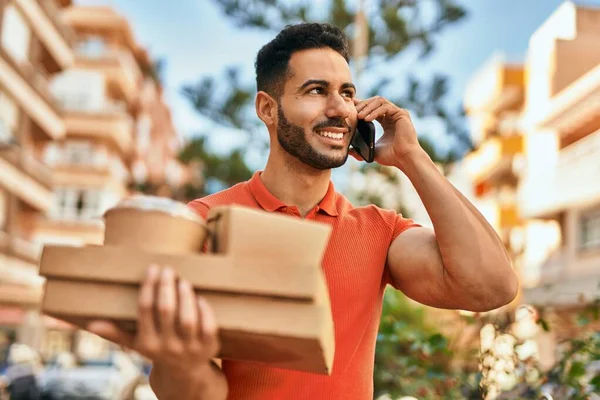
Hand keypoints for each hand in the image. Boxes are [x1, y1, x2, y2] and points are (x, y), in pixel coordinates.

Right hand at [87, 265, 218, 387]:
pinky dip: (204, 310)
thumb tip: (91, 324)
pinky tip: (199, 297)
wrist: (185, 374)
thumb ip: (116, 333)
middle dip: (166, 286)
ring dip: (185, 296)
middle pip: (166, 310)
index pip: (145, 309)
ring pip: (187, 318)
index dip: (149, 286)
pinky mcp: (209, 347)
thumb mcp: (136, 345)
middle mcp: (167, 346)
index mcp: (147, 343)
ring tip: (182, 280)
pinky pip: (208, 326)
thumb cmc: (158, 350)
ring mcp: (189, 347)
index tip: (152, 268)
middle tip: (167, 269)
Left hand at [353, 96, 421, 167]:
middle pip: (375, 101)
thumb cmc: (392, 156)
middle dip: (363, 104)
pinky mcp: (402, 114)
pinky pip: (385, 107)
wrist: (404, 159)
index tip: (350, 107)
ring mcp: (398, 113)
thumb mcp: (373, 151)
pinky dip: (375, 111)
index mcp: (387, 122)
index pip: (373, 108)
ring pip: (380, 101)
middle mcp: (393, 115)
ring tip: (359, 116)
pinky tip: (367, 119)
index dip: (362, 106)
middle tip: (353, 112)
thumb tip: (349, 151)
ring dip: (368, 107)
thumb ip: (361, 150)